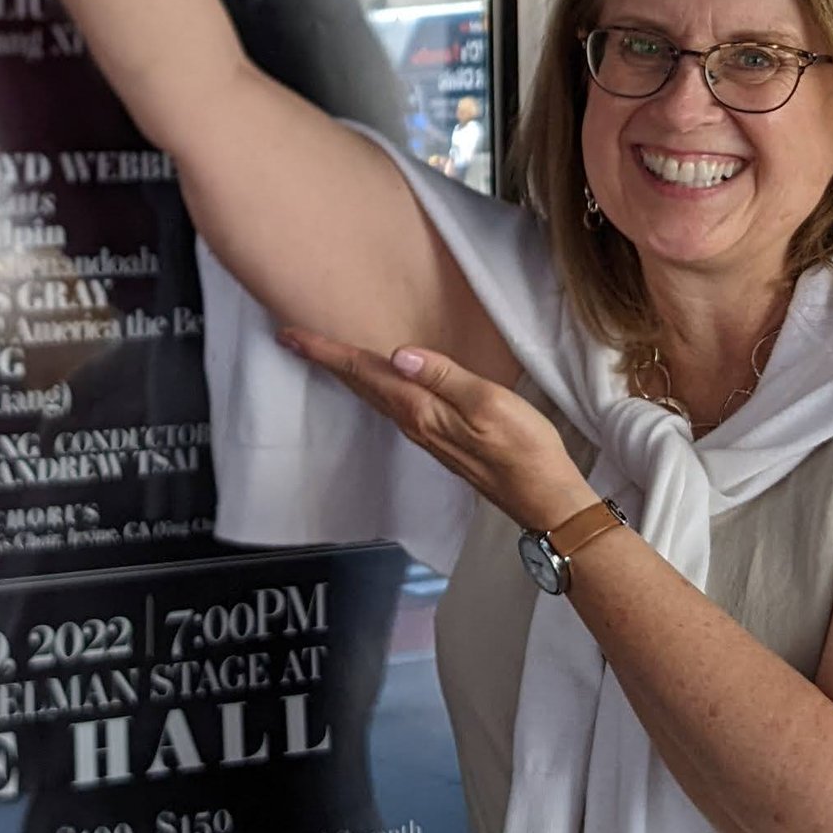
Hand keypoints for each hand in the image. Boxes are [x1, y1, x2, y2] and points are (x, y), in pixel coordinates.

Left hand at [281, 327, 593, 539]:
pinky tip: (378, 381)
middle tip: (293, 338)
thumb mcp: (488, 403)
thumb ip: (444, 376)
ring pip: (374, 397)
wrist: (543, 498)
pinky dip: (374, 387)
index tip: (290, 334)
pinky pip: (393, 406)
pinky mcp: (440, 440)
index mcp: (421, 411)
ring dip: (347, 374)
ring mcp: (426, 435)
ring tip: (326, 355)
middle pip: (360, 385)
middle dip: (326, 361)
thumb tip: (399, 354)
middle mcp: (414, 425)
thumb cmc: (524, 449)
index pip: (364, 372)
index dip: (326, 352)